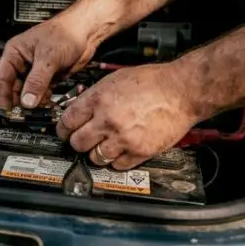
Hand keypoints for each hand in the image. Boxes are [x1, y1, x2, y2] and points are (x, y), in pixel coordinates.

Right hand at [0, 16, 93, 109]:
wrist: (86, 32)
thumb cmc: (64, 32)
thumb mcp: (48, 58)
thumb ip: (37, 81)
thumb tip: (27, 101)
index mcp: (15, 52)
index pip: (2, 77)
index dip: (3, 95)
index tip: (7, 111)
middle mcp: (23, 62)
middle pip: (14, 87)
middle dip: (19, 101)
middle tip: (23, 114)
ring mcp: (35, 70)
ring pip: (28, 92)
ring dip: (32, 102)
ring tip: (38, 110)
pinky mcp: (48, 77)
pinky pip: (41, 93)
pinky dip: (43, 100)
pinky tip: (47, 104)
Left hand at [56, 63, 199, 169]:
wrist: (181, 90)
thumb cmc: (152, 81)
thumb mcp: (113, 80)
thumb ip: (94, 96)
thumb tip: (78, 109)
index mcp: (98, 99)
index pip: (67, 121)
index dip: (63, 129)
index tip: (64, 131)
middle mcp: (108, 120)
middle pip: (77, 143)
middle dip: (77, 142)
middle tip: (82, 140)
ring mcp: (123, 138)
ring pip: (95, 157)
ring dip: (96, 153)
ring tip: (102, 146)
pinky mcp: (140, 151)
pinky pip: (118, 165)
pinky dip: (116, 160)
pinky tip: (119, 151)